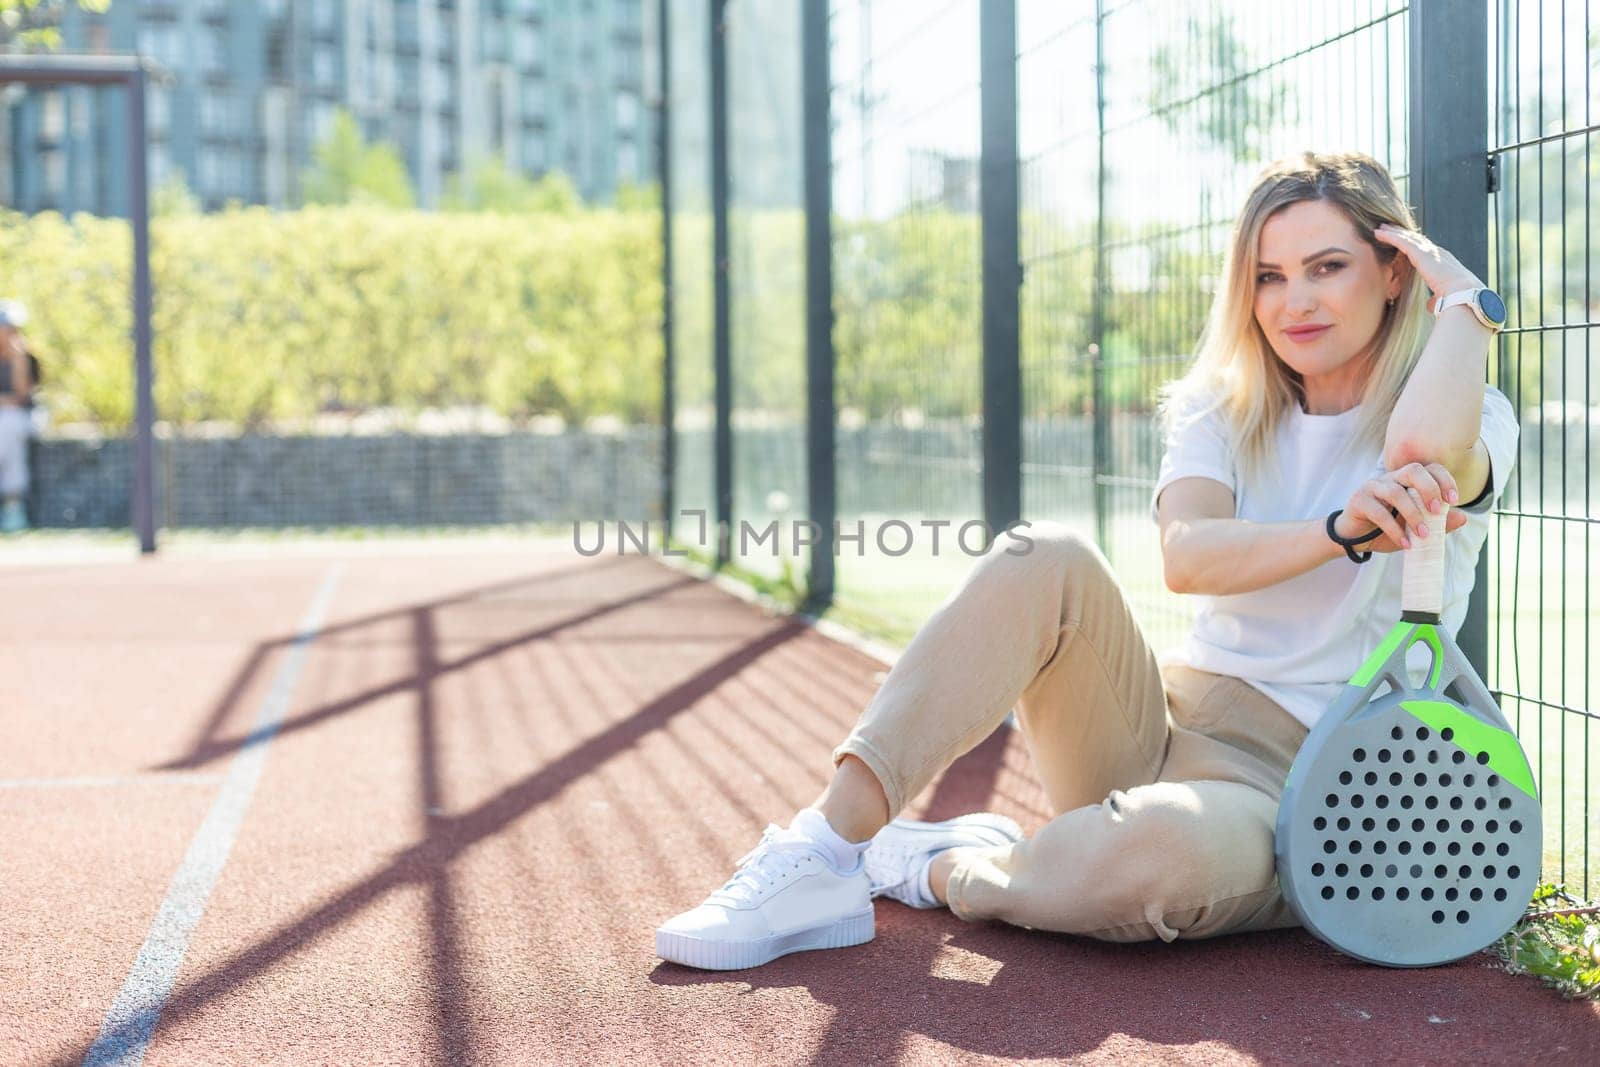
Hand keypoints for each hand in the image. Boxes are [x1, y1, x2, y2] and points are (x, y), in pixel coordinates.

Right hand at [1334, 461, 1467, 552]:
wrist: (1354, 540)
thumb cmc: (1386, 530)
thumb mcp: (1416, 529)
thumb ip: (1438, 524)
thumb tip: (1463, 517)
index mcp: (1407, 480)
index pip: (1429, 469)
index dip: (1444, 480)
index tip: (1454, 500)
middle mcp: (1390, 478)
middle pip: (1413, 470)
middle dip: (1429, 489)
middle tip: (1437, 511)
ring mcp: (1372, 486)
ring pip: (1396, 492)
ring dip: (1413, 514)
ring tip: (1423, 535)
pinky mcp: (1358, 500)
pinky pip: (1379, 512)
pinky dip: (1394, 530)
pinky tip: (1404, 543)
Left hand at [1372, 224, 1481, 310]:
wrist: (1463, 293)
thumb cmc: (1455, 299)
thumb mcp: (1443, 298)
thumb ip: (1434, 299)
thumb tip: (1430, 305)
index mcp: (1443, 262)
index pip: (1426, 250)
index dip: (1413, 244)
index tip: (1403, 241)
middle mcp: (1437, 252)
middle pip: (1416, 239)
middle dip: (1402, 233)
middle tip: (1389, 228)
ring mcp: (1429, 251)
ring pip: (1407, 237)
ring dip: (1393, 232)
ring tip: (1381, 228)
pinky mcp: (1420, 253)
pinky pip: (1401, 241)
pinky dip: (1389, 236)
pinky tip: (1378, 233)